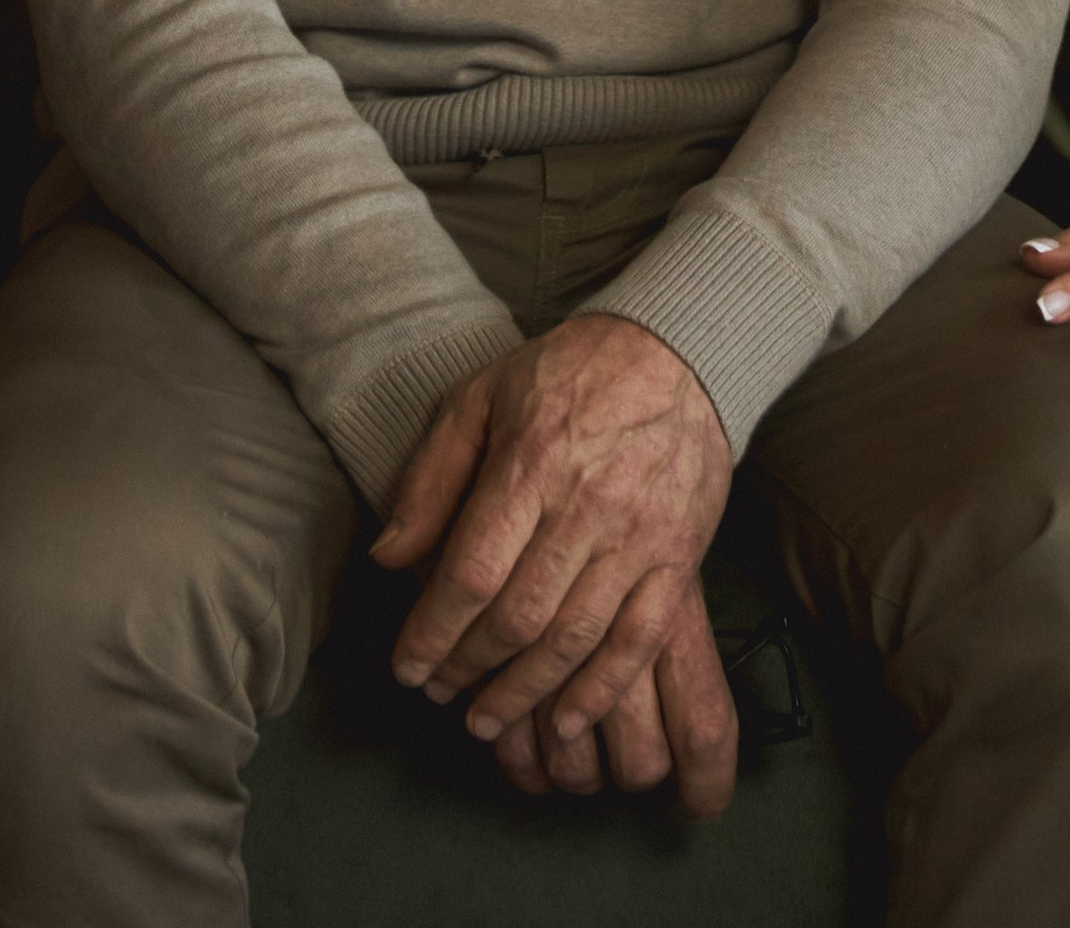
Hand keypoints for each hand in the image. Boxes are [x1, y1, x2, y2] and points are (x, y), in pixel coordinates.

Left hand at [373, 313, 735, 789]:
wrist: (681, 349)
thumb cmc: (571, 373)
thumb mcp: (483, 395)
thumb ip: (432, 475)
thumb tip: (389, 558)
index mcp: (534, 460)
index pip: (472, 572)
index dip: (432, 633)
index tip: (407, 666)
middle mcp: (589, 504)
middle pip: (518, 616)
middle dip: (468, 667)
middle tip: (438, 690)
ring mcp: (640, 535)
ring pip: (575, 638)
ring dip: (523, 693)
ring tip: (485, 719)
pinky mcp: (679, 555)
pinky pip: (639, 638)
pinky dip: (601, 688)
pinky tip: (566, 716)